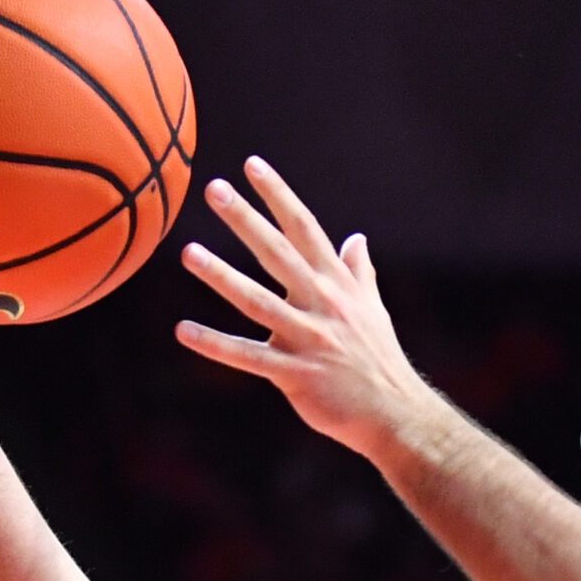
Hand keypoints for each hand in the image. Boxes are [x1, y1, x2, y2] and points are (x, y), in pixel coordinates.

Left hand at [176, 159, 435, 461]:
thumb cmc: (379, 360)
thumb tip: (357, 239)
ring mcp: (309, 340)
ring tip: (188, 253)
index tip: (252, 166)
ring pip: (258, 303)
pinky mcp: (296, 376)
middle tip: (214, 189)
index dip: (278, 197)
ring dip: (222, 277)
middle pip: (279, 255)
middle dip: (246, 221)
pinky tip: (183, 330)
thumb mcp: (373, 310)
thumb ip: (358, 272)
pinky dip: (216, 344)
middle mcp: (323, 306)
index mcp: (338, 286)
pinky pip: (249, 358)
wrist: (396, 415)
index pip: (305, 231)